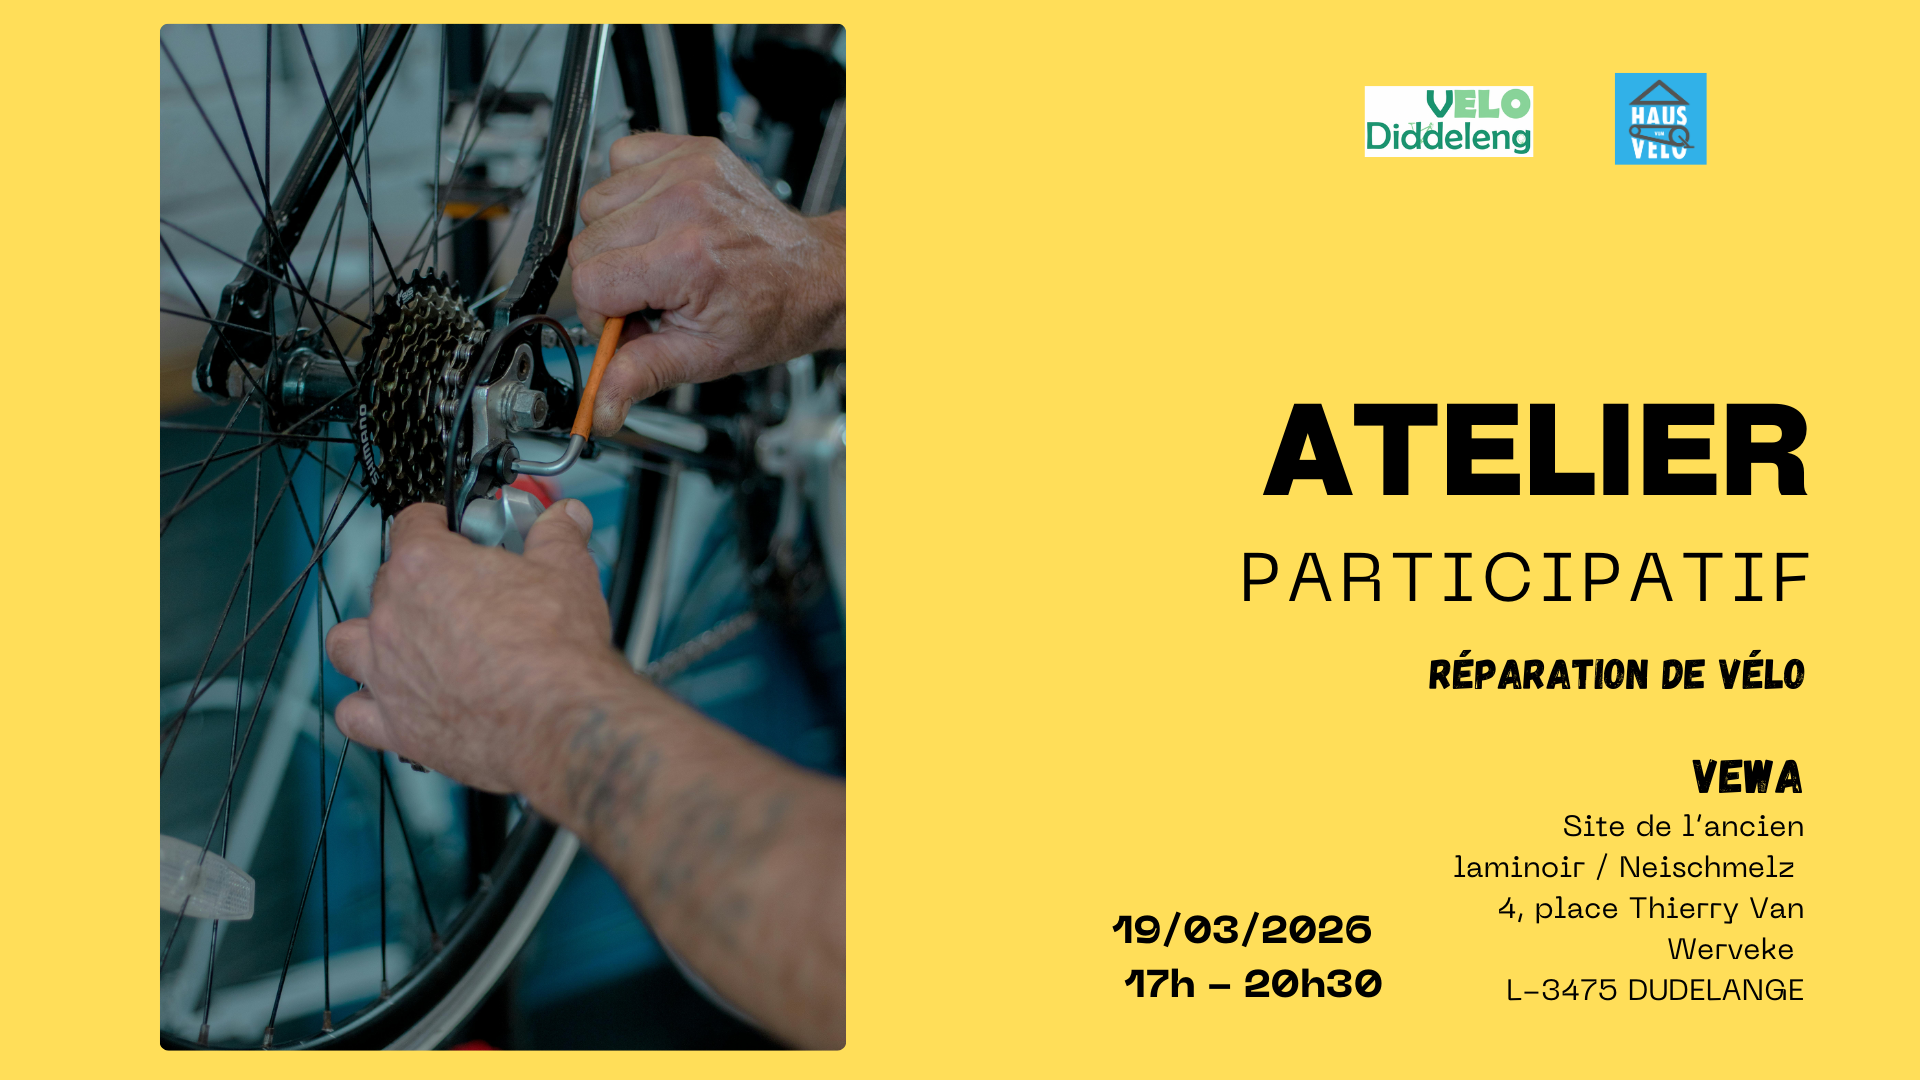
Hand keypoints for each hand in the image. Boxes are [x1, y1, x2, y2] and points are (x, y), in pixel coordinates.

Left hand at [325, 500, 633, 794]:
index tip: (456, 532)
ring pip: (347, 644)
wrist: (558, 722)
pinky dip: (367, 706)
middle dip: (420, 582)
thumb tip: (564, 518)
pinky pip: (353, 713)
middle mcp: (393, 617)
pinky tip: (395, 702)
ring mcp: (386, 672)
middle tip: (463, 593)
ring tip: (407, 644)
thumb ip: (556, 536)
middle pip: (387, 582)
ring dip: (369, 640)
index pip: (412, 523)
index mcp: (426, 567)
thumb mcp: (568, 571)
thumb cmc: (556, 649)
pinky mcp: (394, 725)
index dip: (438, 523)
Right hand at [568, 133, 845, 433]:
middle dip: (608, 277)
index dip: (602, 311)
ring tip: (659, 256)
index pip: (590, 282)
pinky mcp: (690, 149)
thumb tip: (599, 407)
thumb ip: (642, 375)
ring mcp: (687, 170)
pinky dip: (630, 192)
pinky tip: (660, 220)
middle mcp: (684, 205)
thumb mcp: (705, 357)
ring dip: (616, 235)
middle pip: (586, 243)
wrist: (814, 273)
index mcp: (686, 258)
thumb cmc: (771, 312)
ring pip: (596, 203)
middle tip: (651, 293)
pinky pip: (622, 160)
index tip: (631, 319)